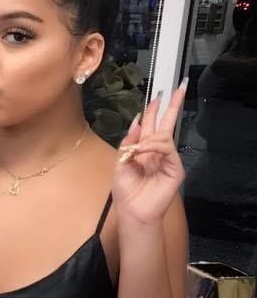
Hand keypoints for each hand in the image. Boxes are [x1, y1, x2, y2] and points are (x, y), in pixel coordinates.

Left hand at [112, 78, 187, 226]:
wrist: (132, 210)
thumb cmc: (126, 190)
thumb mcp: (121, 161)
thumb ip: (129, 141)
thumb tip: (137, 121)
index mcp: (145, 148)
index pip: (153, 124)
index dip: (155, 109)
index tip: (159, 94)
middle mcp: (158, 151)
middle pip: (166, 123)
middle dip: (172, 105)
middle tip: (178, 87)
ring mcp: (168, 159)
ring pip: (164, 135)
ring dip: (149, 137)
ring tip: (138, 150)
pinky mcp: (175, 168)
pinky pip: (166, 148)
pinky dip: (153, 147)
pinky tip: (144, 152)